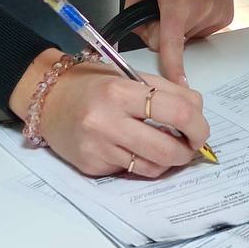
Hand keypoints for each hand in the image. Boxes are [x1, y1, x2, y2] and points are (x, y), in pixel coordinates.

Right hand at [15, 51, 210, 177]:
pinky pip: (132, 171)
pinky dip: (145, 164)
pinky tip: (142, 152)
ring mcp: (99, 147)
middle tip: (192, 145)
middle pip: (167, 148)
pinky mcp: (92, 166)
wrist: (47, 100)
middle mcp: (108, 121)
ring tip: (169, 148)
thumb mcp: (127, 76)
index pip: (176, 111)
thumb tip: (197, 110)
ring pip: (152, 167)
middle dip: (188, 150)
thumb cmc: (91, 84)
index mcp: (121, 91)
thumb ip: (164, 91)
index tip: (201, 128)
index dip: (198, 124)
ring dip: (170, 161)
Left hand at [126, 0, 234, 83]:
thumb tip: (142, 37)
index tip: (179, 86)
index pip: (172, 45)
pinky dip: (195, 21)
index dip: (173, 68)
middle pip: (173, 42)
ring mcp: (217, 16)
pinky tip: (196, 1)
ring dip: (182, 24)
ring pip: (188, 37)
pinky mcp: (225, 17)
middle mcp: (201, 12)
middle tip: (166, 5)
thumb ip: (134, 11)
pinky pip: (202, 31)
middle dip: (165, 31)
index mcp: (178, 4)